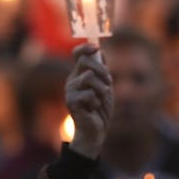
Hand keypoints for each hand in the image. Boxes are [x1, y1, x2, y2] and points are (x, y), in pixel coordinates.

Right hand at [65, 43, 113, 158]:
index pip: (77, 54)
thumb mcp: (104, 86)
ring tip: (100, 100)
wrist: (96, 131)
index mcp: (79, 74)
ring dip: (101, 89)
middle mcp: (72, 80)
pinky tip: (93, 109)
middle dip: (102, 70)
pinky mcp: (71, 102)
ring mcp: (70, 91)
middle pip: (85, 62)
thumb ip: (101, 70)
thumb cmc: (100, 109)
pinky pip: (89, 93)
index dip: (86, 48)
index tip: (96, 48)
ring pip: (88, 77)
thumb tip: (100, 51)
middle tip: (109, 82)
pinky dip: (97, 101)